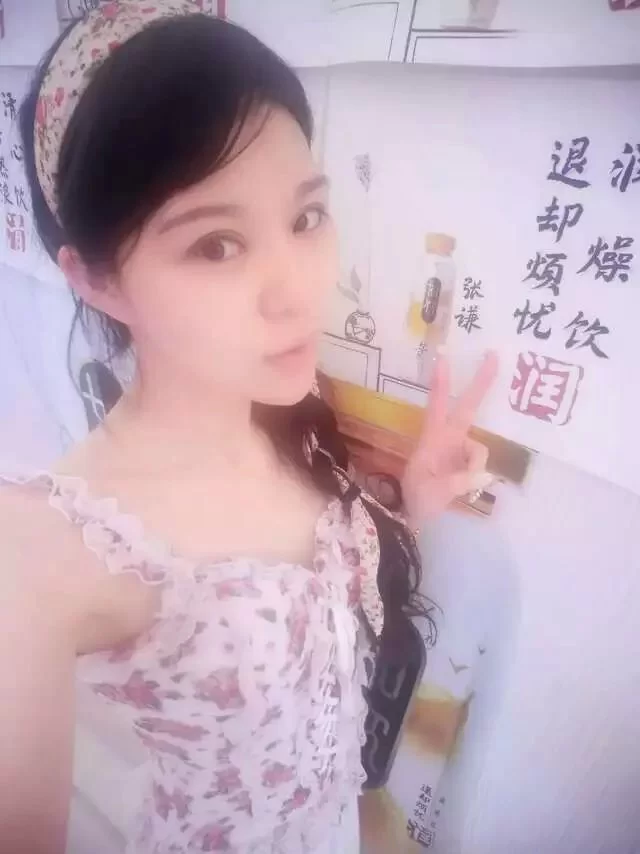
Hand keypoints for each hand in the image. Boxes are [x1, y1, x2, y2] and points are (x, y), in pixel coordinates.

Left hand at [402, 351, 497, 524]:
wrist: (410, 514)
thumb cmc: (417, 497)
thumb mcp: (434, 492)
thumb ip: (459, 482)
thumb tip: (486, 475)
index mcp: (434, 438)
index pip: (439, 405)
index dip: (442, 382)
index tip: (444, 356)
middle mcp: (447, 438)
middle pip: (467, 408)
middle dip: (480, 383)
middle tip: (492, 355)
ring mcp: (457, 450)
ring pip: (479, 450)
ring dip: (474, 468)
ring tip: (459, 489)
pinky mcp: (463, 462)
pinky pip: (479, 465)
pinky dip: (475, 477)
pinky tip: (465, 489)